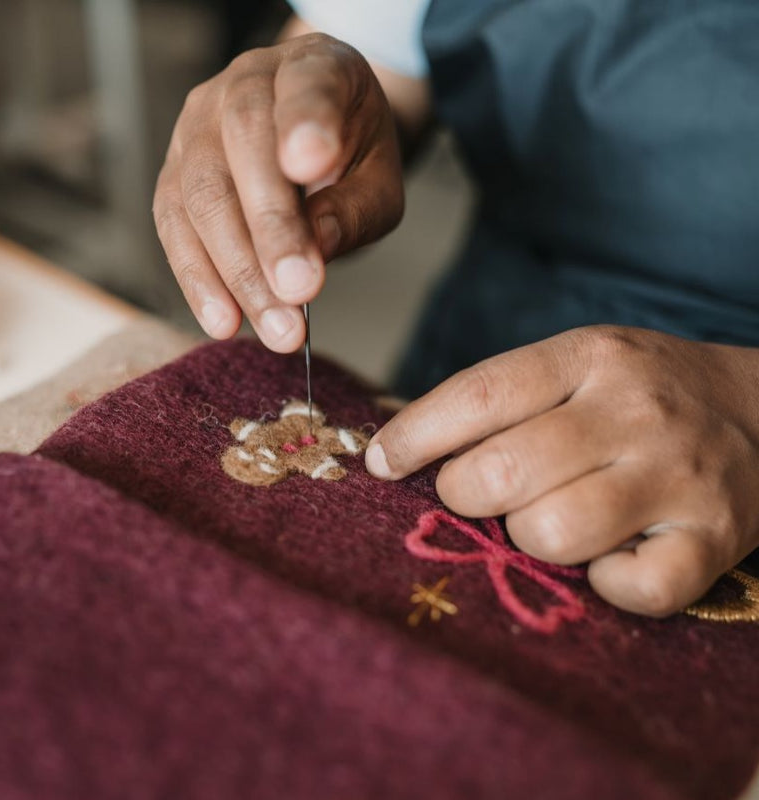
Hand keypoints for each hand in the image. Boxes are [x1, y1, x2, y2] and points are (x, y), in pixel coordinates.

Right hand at [154, 33, 403, 350]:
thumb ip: (354, 208)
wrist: (311, 138)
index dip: (304, 122)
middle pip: (241, 145)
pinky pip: (173, 228)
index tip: (309, 165)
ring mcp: (197, 127)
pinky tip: (225, 321)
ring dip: (236, 271)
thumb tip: (314, 247)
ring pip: (200, 193)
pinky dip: (198, 280)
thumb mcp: (379, 180)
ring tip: (275, 328)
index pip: (306, 84)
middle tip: (299, 293)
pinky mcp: (174, 173)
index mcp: (312, 67)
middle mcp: (243, 85)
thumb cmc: (350, 157)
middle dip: (270, 229)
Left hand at [366, 326, 758, 615]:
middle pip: (502, 471)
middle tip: (478, 491)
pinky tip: (610, 554)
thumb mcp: (578, 365)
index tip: (379, 461)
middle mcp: (634, 411)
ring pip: (551, 532)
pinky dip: (603, 584)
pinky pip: (630, 589)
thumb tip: (400, 452)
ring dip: (528, 537)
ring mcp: (678, 476)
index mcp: (590, 357)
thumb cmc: (641, 394)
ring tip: (548, 518)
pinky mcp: (713, 540)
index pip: (480, 394)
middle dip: (463, 493)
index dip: (414, 434)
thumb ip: (503, 399)